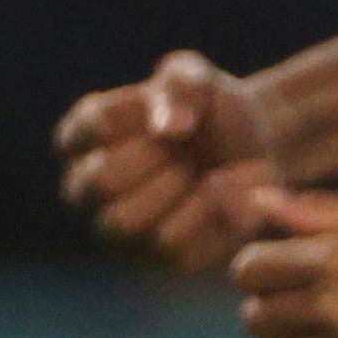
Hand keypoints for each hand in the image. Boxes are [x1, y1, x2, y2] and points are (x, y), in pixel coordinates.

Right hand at [59, 38, 337, 271]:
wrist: (256, 150)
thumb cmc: (210, 110)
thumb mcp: (198, 77)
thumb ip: (180, 86)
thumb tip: (169, 129)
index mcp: (81, 139)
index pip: (91, 127)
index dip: (142, 118)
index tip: (169, 113)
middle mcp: (85, 192)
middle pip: (101, 182)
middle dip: (157, 159)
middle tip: (184, 151)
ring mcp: (116, 233)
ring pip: (126, 223)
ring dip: (177, 190)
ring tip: (198, 173)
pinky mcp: (156, 260)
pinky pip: (172, 248)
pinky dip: (207, 214)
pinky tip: (221, 193)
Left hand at [231, 190, 337, 337]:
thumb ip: (317, 208)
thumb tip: (256, 199)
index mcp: (332, 257)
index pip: (247, 270)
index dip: (256, 268)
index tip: (277, 270)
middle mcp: (333, 310)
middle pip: (255, 319)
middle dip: (271, 307)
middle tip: (306, 302)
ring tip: (337, 331)